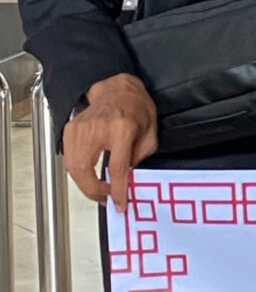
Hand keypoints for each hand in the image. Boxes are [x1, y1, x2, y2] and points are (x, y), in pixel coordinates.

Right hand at [61, 72, 158, 214]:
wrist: (117, 89)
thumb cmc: (135, 107)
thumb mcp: (150, 134)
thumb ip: (140, 159)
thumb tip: (129, 180)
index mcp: (121, 128)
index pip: (116, 167)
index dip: (117, 190)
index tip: (119, 203)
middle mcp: (96, 128)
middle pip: (84, 169)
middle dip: (93, 190)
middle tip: (106, 198)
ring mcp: (79, 128)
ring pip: (72, 167)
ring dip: (84, 184)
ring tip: (99, 189)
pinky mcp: (70, 130)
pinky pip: (69, 158)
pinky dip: (78, 172)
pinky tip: (89, 175)